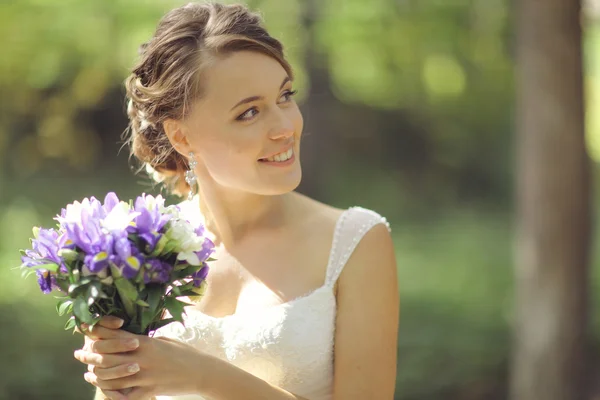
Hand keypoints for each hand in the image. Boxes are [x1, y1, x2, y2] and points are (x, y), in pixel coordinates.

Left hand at [74, 319, 209, 399]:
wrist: (201, 372)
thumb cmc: (184, 353)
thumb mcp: (164, 341)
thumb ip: (145, 340)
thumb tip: (129, 337)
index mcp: (145, 342)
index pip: (114, 334)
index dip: (98, 332)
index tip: (88, 331)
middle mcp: (141, 358)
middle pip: (106, 356)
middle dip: (89, 354)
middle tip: (80, 354)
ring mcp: (144, 376)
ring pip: (109, 377)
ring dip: (96, 376)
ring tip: (89, 374)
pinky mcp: (148, 391)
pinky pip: (124, 396)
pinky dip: (112, 395)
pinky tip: (105, 391)